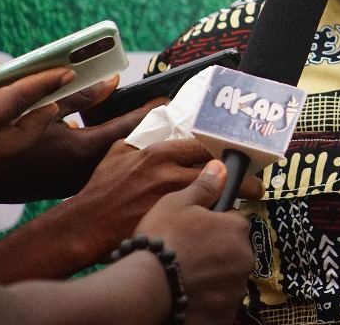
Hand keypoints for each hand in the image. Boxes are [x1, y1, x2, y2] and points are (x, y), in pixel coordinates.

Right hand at [0, 51, 70, 206]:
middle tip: (58, 97)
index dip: (43, 83)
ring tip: (39, 115)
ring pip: (13, 153)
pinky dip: (10, 147)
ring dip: (30, 133)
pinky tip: (1, 138)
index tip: (66, 71)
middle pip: (26, 136)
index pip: (17, 102)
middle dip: (46, 115)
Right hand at [0, 76, 163, 206]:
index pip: (130, 127)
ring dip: (132, 142)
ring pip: (118, 160)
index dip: (151, 111)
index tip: (169, 99)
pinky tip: (117, 141)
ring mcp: (78, 183)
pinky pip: (101, 168)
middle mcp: (86, 171)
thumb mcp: (39, 108)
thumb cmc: (2, 139)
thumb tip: (111, 81)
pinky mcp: (69, 188)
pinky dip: (112, 152)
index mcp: (81, 150)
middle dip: (149, 128)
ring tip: (150, 124)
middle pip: (131, 147)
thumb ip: (78, 94)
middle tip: (169, 112)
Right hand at [0, 138, 262, 282]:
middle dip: (241, 178)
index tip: (238, 153)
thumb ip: (141, 133)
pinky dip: (219, 219)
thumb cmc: (102, 190)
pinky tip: (224, 220)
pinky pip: (206, 219)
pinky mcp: (172, 223)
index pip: (204, 144)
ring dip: (236, 198)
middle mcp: (169, 173)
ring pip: (219, 196)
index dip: (226, 149)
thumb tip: (161, 112)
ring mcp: (172, 200)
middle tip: (254, 182)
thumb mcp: (118, 153)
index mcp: (158, 152)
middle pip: (219, 171)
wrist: (85, 227)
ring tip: (247, 199)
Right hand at [137, 159, 253, 324]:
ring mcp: (235, 289)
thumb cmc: (162, 238)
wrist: (145, 287)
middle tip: (188, 254)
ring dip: (213, 277)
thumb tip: (222, 168)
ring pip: (227, 278)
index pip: (235, 221)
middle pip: (234, 251)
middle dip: (217, 252)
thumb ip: (204, 186)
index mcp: (237, 229)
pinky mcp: (224, 314)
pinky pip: (219, 304)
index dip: (215, 224)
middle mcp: (244, 259)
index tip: (197, 230)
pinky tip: (186, 296)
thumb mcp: (177, 202)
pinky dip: (207, 301)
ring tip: (184, 277)